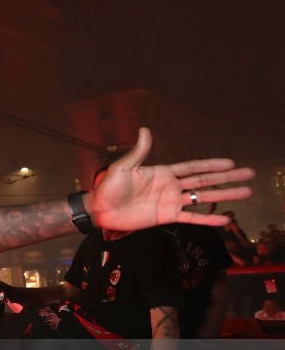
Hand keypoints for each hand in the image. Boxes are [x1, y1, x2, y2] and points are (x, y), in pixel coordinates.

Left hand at [90, 128, 253, 229]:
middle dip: (227, 178)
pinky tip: (225, 219)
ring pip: (202, 198)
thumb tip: (145, 129)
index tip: (231, 162)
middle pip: (204, 181)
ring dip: (224, 196)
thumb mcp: (123, 167)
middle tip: (249, 174)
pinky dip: (208, 218)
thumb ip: (139, 152)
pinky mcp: (167, 217)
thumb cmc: (109, 187)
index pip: (193, 167)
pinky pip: (191, 218)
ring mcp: (171, 202)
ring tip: (246, 193)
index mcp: (163, 172)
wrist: (101, 210)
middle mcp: (171, 186)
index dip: (211, 165)